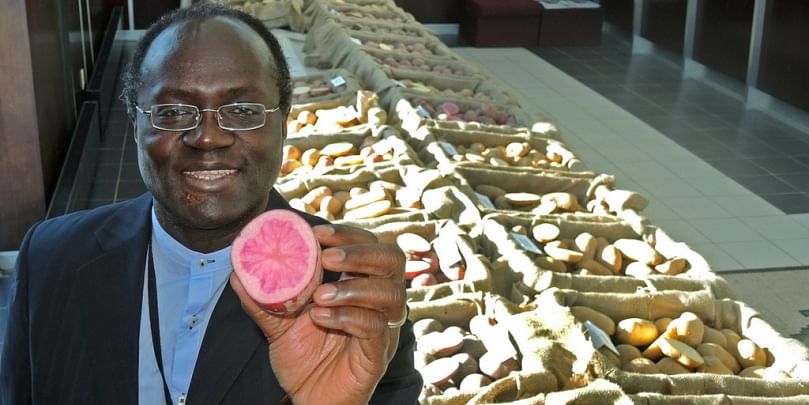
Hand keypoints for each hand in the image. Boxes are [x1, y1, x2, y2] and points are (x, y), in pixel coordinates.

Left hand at [230, 223, 406, 404]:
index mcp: (360, 284)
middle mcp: (378, 302)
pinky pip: (375, 327)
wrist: (309, 401)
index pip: (370, 245)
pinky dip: (347, 317)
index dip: (349, 234)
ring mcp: (383, 327)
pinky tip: (321, 317)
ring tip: (320, 296)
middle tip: (326, 257)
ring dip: (354, 287)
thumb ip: (263, 298)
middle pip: (392, 259)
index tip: (317, 233)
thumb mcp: (278, 324)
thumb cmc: (303, 360)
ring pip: (390, 293)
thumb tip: (237, 270)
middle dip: (360, 251)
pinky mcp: (378, 354)